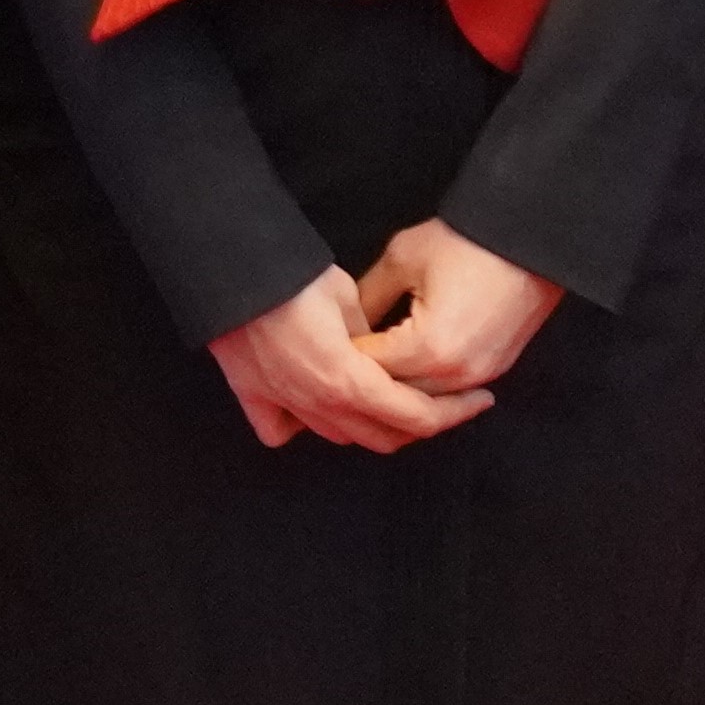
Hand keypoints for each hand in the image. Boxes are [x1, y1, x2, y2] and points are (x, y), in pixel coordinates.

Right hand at [206, 265, 494, 453]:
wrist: (226, 267)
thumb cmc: (289, 274)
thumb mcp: (346, 294)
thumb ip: (371, 335)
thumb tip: (375, 346)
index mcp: (351, 381)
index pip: (417, 417)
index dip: (455, 413)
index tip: (479, 401)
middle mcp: (319, 404)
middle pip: (383, 437)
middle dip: (419, 425)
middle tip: (439, 403)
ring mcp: (282, 403)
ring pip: (338, 437)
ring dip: (368, 426)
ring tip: (384, 402)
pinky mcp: (251, 394)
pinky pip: (279, 430)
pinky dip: (299, 427)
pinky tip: (311, 408)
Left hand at [353, 220, 565, 394]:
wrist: (530, 240)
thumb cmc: (467, 243)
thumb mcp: (402, 259)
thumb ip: (366, 296)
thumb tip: (345, 321)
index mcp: (427, 349)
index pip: (369, 371)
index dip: (343, 356)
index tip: (325, 342)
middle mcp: (456, 374)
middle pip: (396, 394)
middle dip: (368, 376)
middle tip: (343, 356)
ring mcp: (480, 376)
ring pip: (424, 398)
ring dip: (398, 383)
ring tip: (372, 360)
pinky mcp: (496, 370)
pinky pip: (451, 389)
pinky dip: (426, 381)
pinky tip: (407, 361)